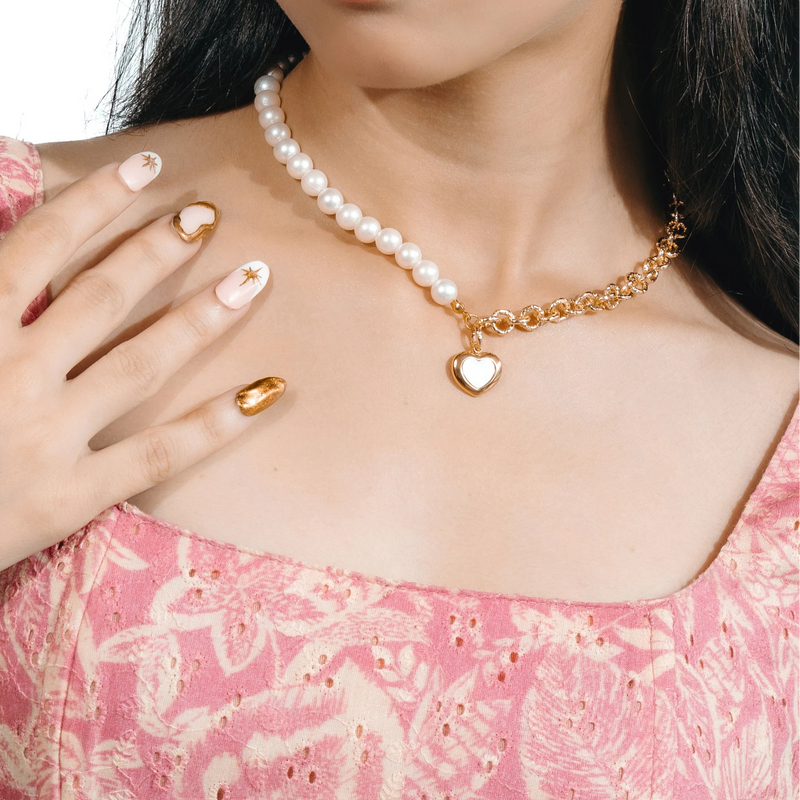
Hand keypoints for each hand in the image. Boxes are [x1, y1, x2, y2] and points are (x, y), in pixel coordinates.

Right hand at [0, 151, 284, 570]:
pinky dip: (217, 423)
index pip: (41, 246)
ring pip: (141, 363)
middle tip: (209, 215)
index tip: (147, 167)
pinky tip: (267, 391)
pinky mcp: (72, 497)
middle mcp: (10, 374)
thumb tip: (12, 247)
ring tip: (252, 280)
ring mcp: (45, 436)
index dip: (98, 201)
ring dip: (201, 317)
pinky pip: (160, 454)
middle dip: (158, 249)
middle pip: (102, 297)